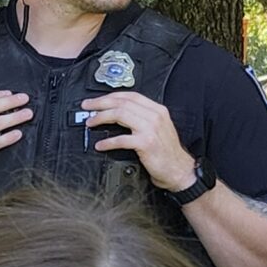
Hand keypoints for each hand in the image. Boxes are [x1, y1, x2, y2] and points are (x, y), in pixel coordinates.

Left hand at [77, 92, 194, 192]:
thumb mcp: (157, 129)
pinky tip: (100, 145)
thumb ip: (142, 119)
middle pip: (122, 103)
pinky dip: (108, 142)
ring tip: (90, 123)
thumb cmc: (166, 152)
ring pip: (120, 115)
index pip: (130, 96)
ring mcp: (151, 129)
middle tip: (87, 107)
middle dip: (101, 104)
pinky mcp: (146, 143)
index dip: (110, 96)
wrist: (179, 170)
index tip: (96, 101)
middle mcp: (155, 116)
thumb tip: (117, 114)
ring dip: (101, 118)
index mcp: (157, 110)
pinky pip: (122, 139)